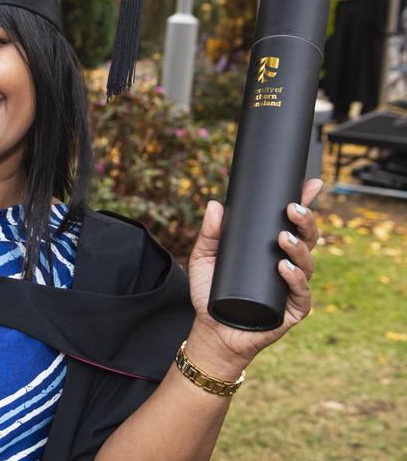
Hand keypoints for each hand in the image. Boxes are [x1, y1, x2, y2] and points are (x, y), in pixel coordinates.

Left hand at [183, 178, 322, 377]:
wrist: (211, 329)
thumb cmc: (211, 292)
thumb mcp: (204, 258)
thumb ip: (209, 233)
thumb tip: (215, 205)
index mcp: (272, 250)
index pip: (294, 224)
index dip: (305, 204)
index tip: (311, 185)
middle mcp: (289, 265)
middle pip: (308, 239)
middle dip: (305, 221)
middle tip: (292, 208)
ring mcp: (292, 288)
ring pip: (308, 263)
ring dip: (299, 248)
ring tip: (283, 237)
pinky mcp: (292, 310)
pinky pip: (300, 293)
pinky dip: (294, 279)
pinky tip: (284, 267)